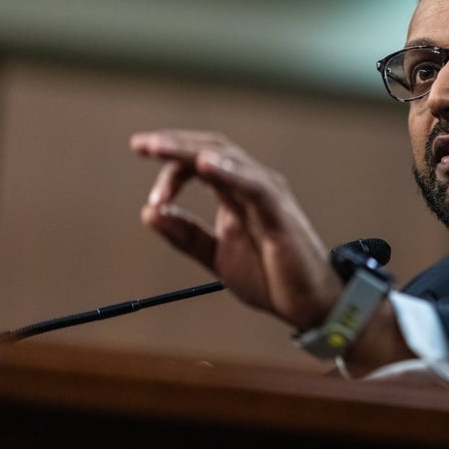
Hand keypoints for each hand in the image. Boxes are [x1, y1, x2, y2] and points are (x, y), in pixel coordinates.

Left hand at [130, 130, 337, 330]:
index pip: (200, 163)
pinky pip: (253, 185)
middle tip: (141, 145)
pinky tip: (207, 165)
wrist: (307, 304)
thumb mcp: (216, 255)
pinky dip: (229, 172)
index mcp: (236, 193)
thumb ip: (185, 235)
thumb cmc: (271, 276)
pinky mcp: (279, 212)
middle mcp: (252, 185)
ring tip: (160, 148)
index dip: (171, 168)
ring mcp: (268, 195)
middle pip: (212, 148)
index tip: (153, 199)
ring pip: (227, 158)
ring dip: (190, 151)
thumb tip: (149, 212)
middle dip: (174, 144)